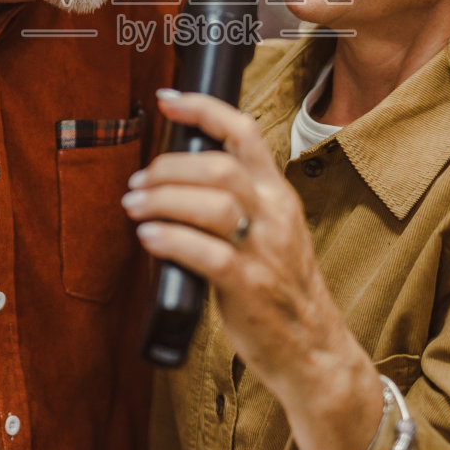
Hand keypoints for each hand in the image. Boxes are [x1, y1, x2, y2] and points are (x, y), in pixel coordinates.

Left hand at [124, 90, 374, 406]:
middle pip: (218, 166)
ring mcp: (264, 250)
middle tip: (138, 182)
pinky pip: (206, 253)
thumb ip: (238, 202)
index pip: (244, 132)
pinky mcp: (249, 286)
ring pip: (212, 202)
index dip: (203, 109)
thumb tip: (177, 180)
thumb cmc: (281, 290)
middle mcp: (275, 214)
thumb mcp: (271, 231)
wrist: (314, 349)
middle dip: (168, 167)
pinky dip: (170, 240)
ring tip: (135, 207)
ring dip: (162, 199)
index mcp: (278, 194)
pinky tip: (149, 238)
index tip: (167, 100)